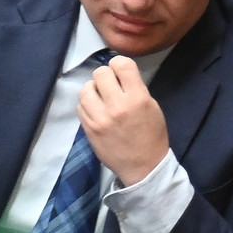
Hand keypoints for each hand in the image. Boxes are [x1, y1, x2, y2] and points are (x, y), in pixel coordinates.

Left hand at [78, 55, 169, 185]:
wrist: (143, 167)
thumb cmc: (152, 136)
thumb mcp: (152, 108)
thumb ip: (136, 89)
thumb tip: (119, 76)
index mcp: (137, 98)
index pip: (122, 65)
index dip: (119, 64)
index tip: (120, 71)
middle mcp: (117, 106)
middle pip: (100, 73)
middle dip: (106, 76)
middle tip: (110, 85)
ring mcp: (100, 118)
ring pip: (86, 89)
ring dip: (93, 90)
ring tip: (101, 97)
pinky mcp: (89, 128)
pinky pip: (80, 106)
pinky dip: (87, 105)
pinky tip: (96, 110)